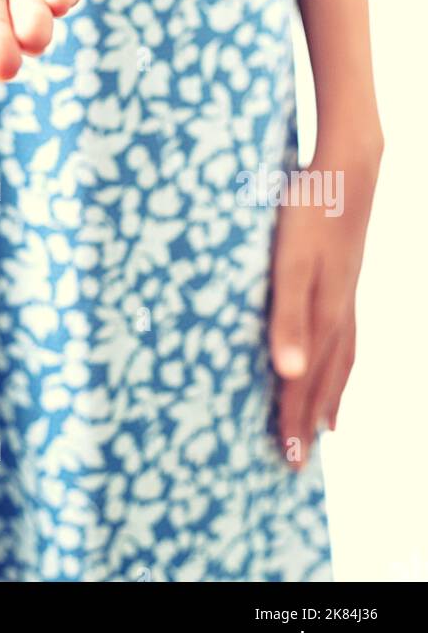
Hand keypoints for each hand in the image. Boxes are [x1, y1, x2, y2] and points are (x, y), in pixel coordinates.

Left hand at [269, 133, 382, 467]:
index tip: (287, 459)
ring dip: (330, 396)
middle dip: (309, 420)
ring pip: (340, 361)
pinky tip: (337, 358)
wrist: (347, 171)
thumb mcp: (289, 262)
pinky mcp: (346, 279)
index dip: (292, 419)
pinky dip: (343, 362)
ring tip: (327, 427)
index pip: (302, 381)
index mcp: (320, 315)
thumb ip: (286, 316)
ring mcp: (345, 296)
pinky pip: (347, 337)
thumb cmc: (310, 212)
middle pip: (323, 379)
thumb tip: (288, 374)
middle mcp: (337, 313)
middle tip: (299, 461)